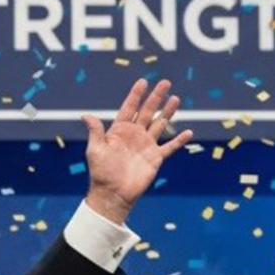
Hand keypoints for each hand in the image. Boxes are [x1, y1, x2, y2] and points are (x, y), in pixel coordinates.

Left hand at [80, 78, 192, 224]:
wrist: (113, 193)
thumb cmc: (101, 172)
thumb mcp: (95, 150)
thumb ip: (95, 131)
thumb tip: (85, 115)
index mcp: (120, 131)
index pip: (129, 108)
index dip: (136, 95)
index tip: (143, 81)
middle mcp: (134, 135)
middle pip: (147, 111)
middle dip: (156, 97)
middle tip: (165, 82)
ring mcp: (146, 145)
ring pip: (159, 124)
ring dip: (168, 112)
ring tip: (175, 98)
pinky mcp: (155, 158)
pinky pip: (170, 147)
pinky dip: (179, 141)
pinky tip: (188, 132)